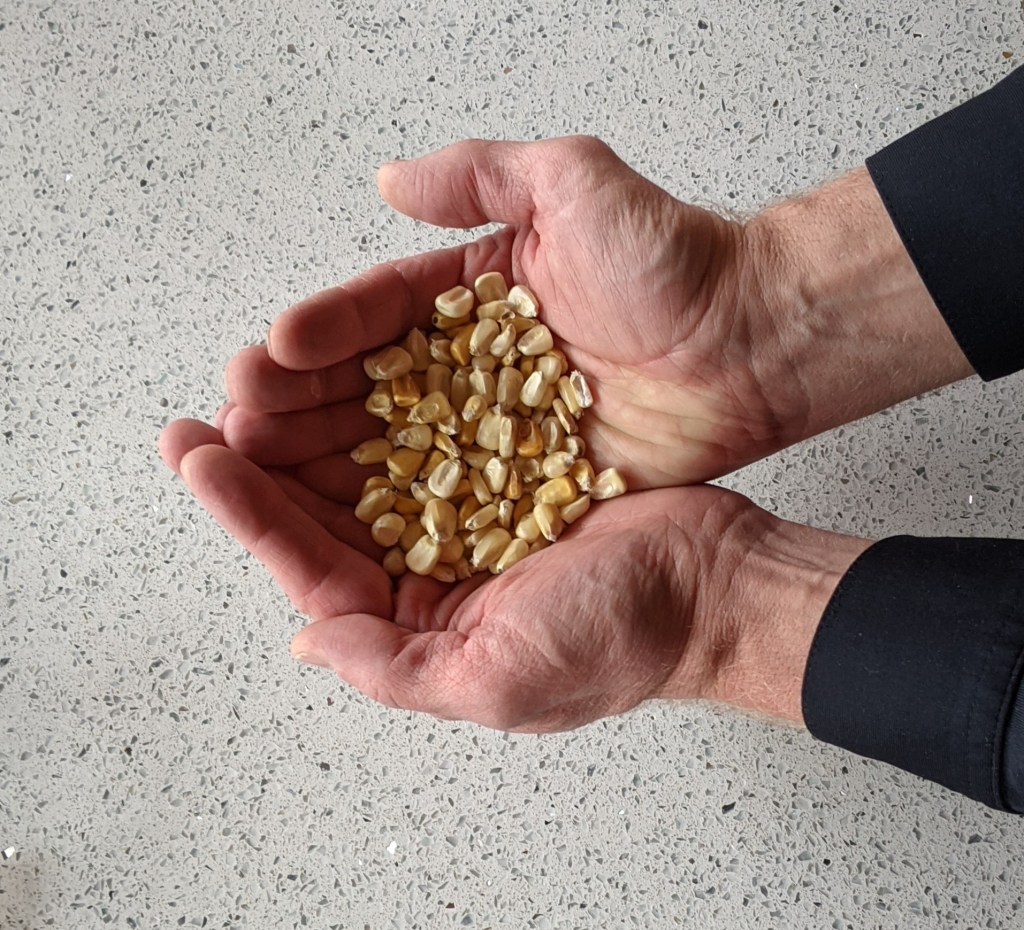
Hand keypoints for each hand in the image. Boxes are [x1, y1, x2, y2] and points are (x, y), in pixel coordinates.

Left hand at [160, 420, 866, 729]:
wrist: (716, 578)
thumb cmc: (622, 636)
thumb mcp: (500, 679)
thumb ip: (394, 667)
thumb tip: (307, 639)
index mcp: (421, 619)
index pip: (313, 565)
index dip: (251, 513)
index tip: (200, 459)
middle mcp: (433, 564)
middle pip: (327, 508)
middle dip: (263, 461)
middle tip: (208, 410)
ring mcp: (468, 508)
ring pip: (368, 458)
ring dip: (314, 420)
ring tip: (261, 374)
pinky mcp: (504, 458)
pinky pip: (430, 421)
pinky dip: (388, 394)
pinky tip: (350, 364)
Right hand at [218, 136, 782, 487]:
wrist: (753, 341)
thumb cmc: (675, 261)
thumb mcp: (575, 182)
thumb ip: (481, 173)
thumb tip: (387, 180)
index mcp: (474, 296)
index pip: (378, 313)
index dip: (322, 334)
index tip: (271, 352)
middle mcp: (476, 365)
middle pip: (369, 385)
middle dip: (301, 403)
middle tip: (242, 421)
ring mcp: (498, 427)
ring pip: (395, 444)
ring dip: (329, 458)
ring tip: (265, 469)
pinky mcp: (528, 478)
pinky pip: (451, 495)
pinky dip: (398, 506)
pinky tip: (345, 517)